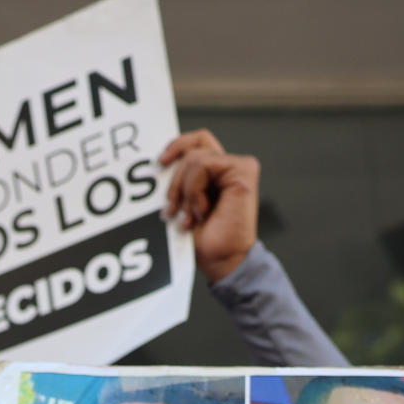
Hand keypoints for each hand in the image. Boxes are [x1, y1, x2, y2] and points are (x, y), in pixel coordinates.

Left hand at [159, 131, 259, 283]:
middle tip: (172, 209)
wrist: (222, 261)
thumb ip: (180, 179)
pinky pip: (204, 164)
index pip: (196, 142)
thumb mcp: (182, 203)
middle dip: (175, 179)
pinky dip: (194, 189)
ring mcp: (238, 167)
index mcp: (216, 173)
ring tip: (189, 216)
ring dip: (185, 190)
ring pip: (195, 158)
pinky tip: (201, 210)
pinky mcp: (243, 171)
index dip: (176, 146)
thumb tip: (160, 161)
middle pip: (193, 146)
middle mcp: (229, 166)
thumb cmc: (204, 240)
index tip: (160, 164)